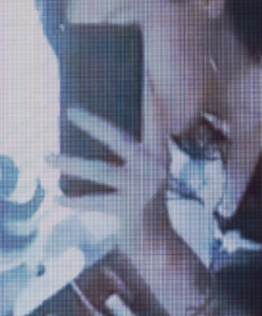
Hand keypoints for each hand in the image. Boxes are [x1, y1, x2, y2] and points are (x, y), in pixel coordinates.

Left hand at [45, 87, 171, 254]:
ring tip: (47, 158)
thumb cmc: (146, 203)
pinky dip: (73, 201)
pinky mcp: (129, 210)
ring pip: (99, 171)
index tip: (143, 71)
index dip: (149, 95)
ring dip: (69, 164)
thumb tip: (99, 130)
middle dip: (92, 123)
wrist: (159, 244)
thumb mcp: (146, 174)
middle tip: (69, 111)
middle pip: (117, 138)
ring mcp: (141, 189)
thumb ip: (134, 154)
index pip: (154, 117)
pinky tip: (57, 197)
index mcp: (159, 153)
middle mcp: (153, 167)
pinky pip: (94, 202)